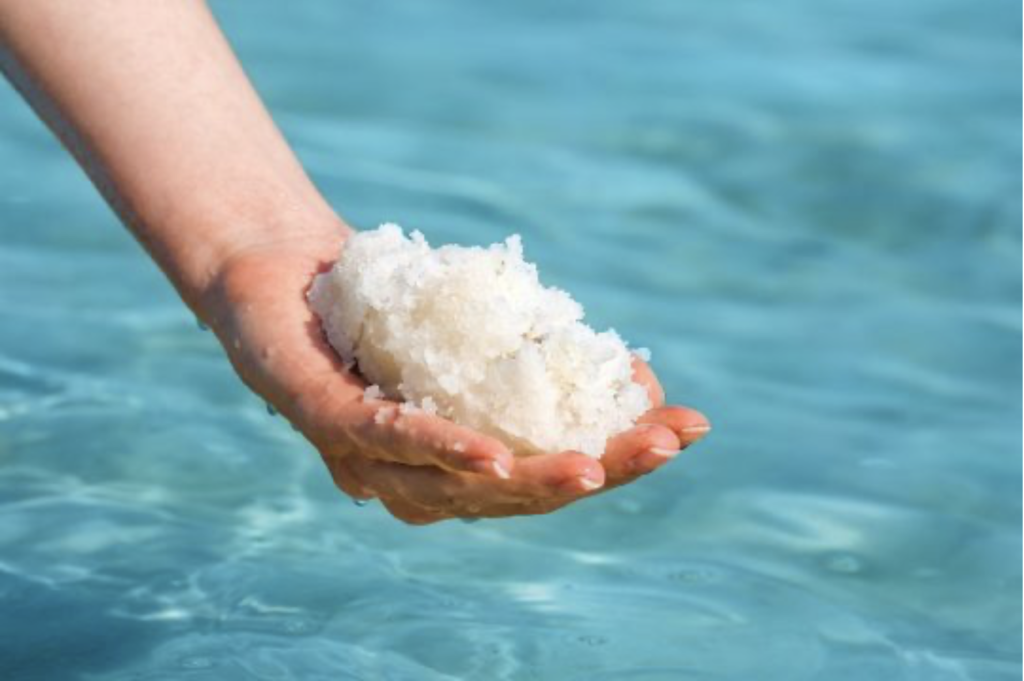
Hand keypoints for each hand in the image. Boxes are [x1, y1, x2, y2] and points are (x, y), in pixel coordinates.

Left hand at [204, 232, 710, 524]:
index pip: (547, 476)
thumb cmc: (387, 305)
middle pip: (513, 494)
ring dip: (530, 477)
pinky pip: (386, 441)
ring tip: (594, 465)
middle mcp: (414, 483)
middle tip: (662, 444)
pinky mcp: (322, 421)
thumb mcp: (479, 332)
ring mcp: (367, 460)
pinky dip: (442, 448)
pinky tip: (492, 453)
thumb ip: (543, 360)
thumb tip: (638, 372)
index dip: (620, 459)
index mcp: (454, 470)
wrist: (283, 262)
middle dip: (597, 471)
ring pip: (456, 488)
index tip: (685, 428)